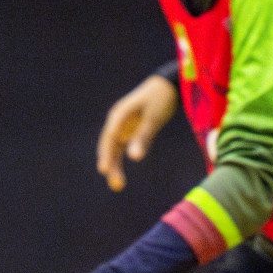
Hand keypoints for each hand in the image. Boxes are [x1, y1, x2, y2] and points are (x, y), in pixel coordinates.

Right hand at [96, 73, 178, 191]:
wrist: (167, 85)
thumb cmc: (160, 99)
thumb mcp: (153, 119)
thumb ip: (142, 138)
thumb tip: (134, 158)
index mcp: (119, 115)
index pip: (109, 138)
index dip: (106, 155)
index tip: (104, 170)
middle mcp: (117, 122)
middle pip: (110, 146)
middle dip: (111, 165)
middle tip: (116, 186)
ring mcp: (123, 126)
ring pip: (115, 148)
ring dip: (115, 165)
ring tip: (117, 186)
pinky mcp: (132, 130)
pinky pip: (124, 147)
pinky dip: (121, 160)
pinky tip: (120, 174)